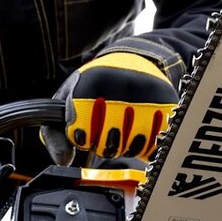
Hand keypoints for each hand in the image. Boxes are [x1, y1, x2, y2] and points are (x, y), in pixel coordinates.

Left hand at [42, 52, 177, 164]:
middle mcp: (119, 88)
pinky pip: (154, 142)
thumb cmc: (95, 85)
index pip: (81, 136)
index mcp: (91, 85)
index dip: (83, 137)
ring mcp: (145, 96)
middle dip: (104, 144)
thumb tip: (63, 160)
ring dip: (126, 146)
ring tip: (122, 130)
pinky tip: (139, 133)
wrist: (132, 60)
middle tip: (106, 129)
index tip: (86, 126)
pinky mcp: (165, 104)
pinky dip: (146, 145)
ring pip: (132, 146)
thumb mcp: (68, 99)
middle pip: (108, 144)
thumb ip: (55, 132)